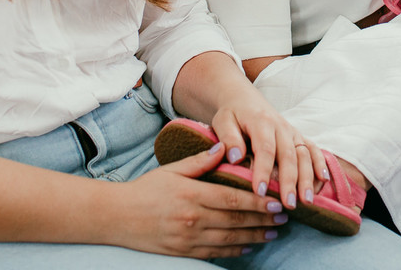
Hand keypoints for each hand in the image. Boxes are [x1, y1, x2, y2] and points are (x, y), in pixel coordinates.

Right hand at [116, 145, 290, 258]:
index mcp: (191, 195)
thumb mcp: (171, 169)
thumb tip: (223, 147)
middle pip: (235, 221)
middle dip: (262, 220)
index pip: (232, 199)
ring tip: (272, 233)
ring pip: (229, 240)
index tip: (276, 201)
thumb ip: (199, 161)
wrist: (117, 216)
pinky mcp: (183, 252)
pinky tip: (248, 247)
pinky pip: (214, 253)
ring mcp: (188, 238)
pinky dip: (234, 251)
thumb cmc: (145, 189)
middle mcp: (192, 218)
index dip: (257, 202)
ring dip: (254, 237)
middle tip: (283, 218)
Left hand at [211, 97, 328, 211]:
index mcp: (261, 122)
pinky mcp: (299, 137)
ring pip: (304, 155)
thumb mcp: (222, 121)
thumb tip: (235, 158)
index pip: (264, 148)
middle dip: (290, 181)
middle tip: (288, 204)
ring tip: (307, 201)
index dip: (263, 170)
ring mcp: (292, 132)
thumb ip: (228, 138)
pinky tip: (323, 181)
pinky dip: (320, 164)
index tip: (259, 191)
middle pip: (288, 155)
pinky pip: (313, 149)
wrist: (244, 100)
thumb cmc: (231, 115)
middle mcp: (281, 126)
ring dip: (307, 178)